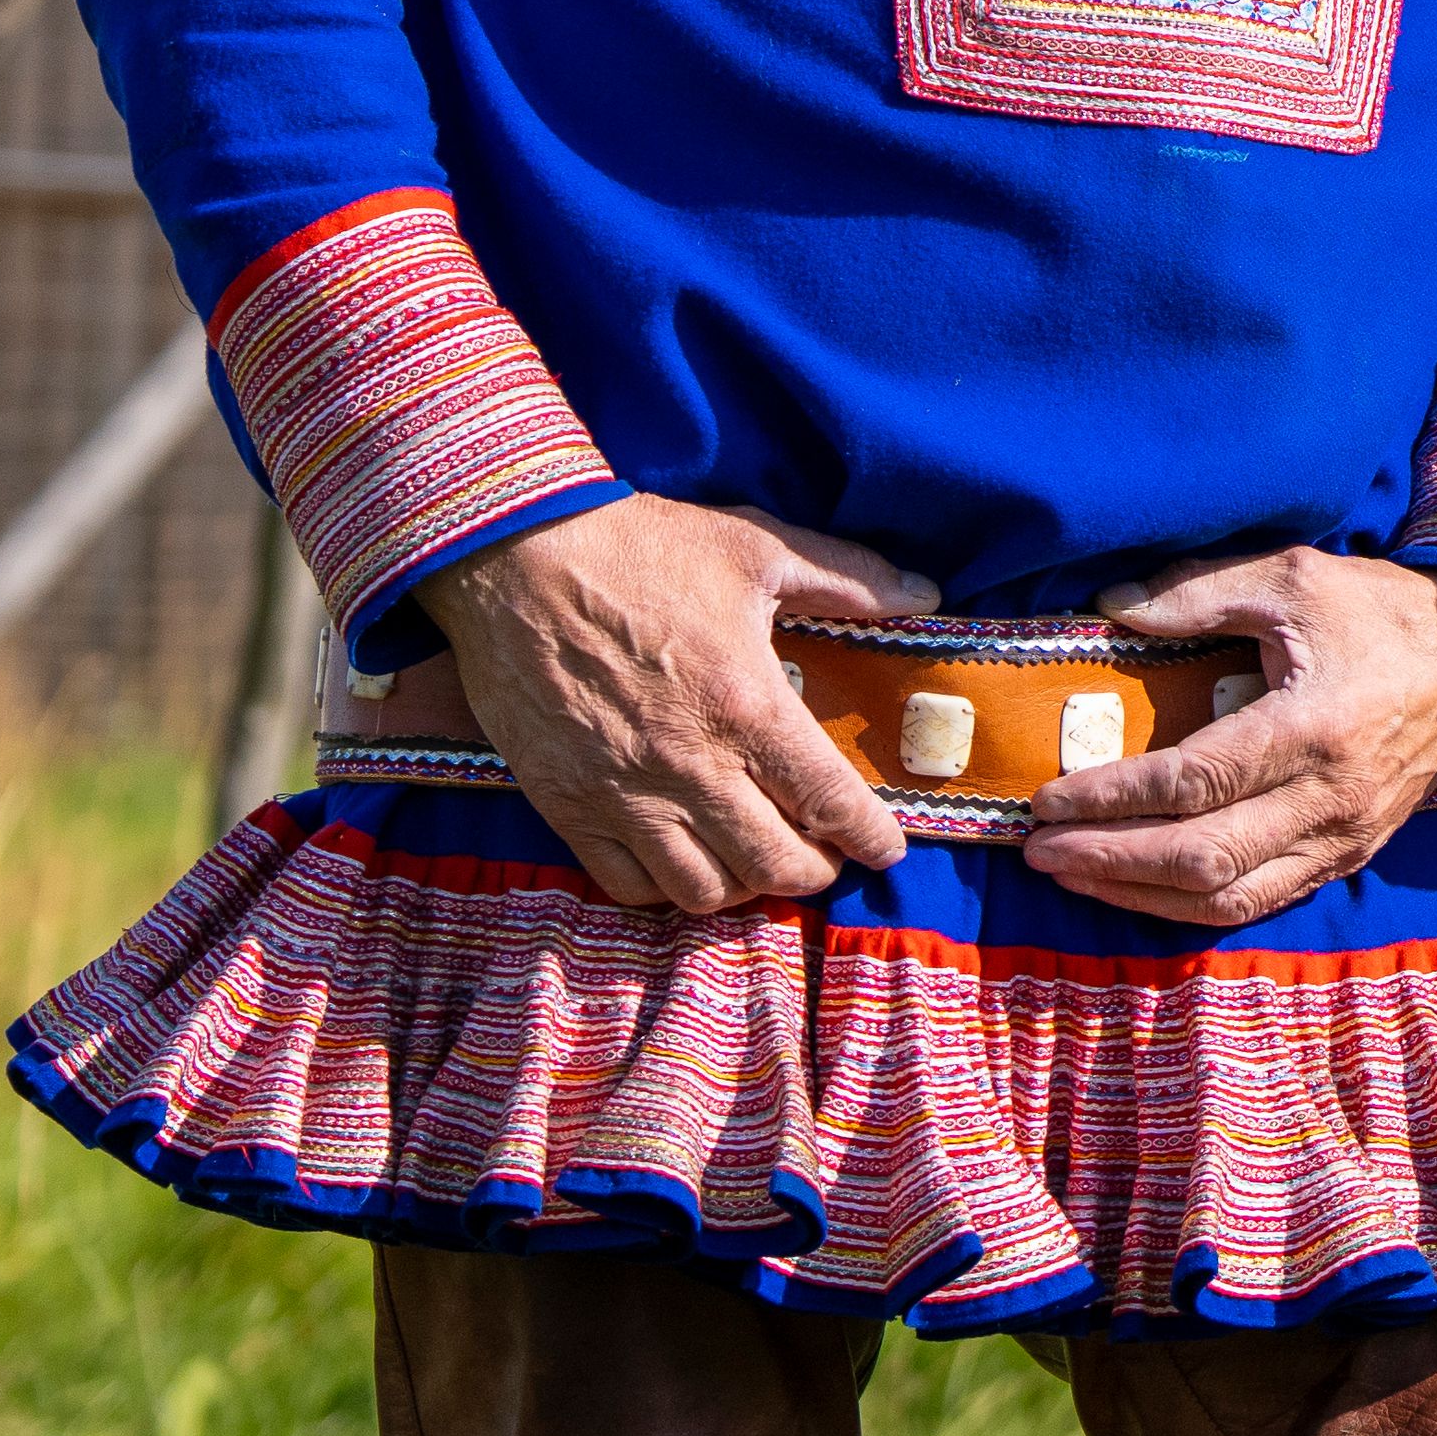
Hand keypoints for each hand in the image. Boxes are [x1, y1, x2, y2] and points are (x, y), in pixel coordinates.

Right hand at [418, 499, 932, 912]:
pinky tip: (683, 861)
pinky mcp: (566, 804)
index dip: (872, 839)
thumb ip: (848, 577)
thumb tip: (924, 594)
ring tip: (753, 859)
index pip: (832, 803)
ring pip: (703, 891)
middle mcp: (691, 765)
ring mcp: (624, 794)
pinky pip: (626, 885)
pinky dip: (666, 889)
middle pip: (774, 866)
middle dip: (814, 872)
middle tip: (821, 854)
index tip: (887, 850)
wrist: (512, 553)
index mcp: (749, 705)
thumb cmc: (639, 544)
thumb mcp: (755, 547)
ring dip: (742, 887)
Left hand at [1028, 544, 1436, 926]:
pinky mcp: (1349, 855)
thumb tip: (1110, 609)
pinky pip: (1262, 900)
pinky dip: (1192, 906)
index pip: (1193, 782)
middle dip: (1108, 860)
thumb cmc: (1382, 611)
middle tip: (1037, 848)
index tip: (1048, 798)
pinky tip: (1140, 891)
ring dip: (1140, 895)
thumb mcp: (1295, 577)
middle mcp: (1330, 798)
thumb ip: (1200, 591)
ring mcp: (1343, 837)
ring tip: (1074, 877)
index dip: (1113, 798)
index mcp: (1313, 727)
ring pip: (1229, 897)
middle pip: (1201, 857)